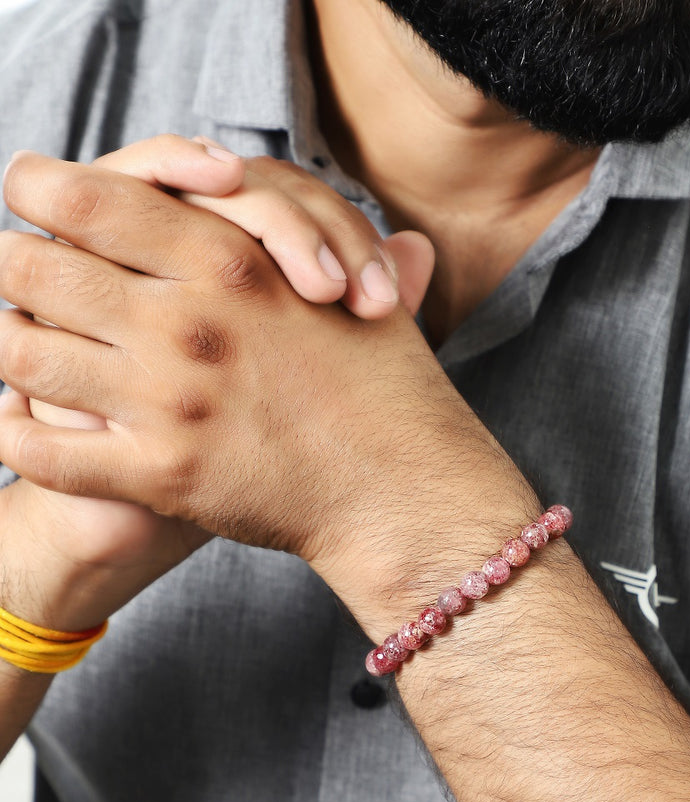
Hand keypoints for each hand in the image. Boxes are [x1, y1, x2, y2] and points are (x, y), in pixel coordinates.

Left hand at [0, 151, 534, 621]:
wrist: (404, 489)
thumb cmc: (388, 385)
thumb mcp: (355, 283)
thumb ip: (304, 225)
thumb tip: (266, 178)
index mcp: (226, 259)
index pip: (80, 196)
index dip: (34, 186)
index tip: (30, 193)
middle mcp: (183, 324)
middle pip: (27, 266)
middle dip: (9, 263)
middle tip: (19, 272)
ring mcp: (165, 403)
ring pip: (16, 352)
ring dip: (6, 343)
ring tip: (21, 342)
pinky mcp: (158, 476)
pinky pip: (37, 449)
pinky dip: (12, 430)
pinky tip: (22, 421)